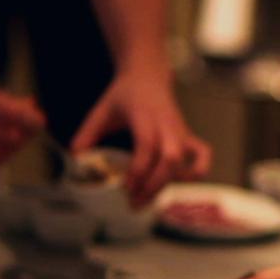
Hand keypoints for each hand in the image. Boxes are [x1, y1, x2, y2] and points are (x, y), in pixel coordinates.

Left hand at [71, 69, 209, 206]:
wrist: (148, 76)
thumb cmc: (124, 95)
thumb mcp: (101, 110)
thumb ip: (87, 133)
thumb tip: (77, 159)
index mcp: (144, 116)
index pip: (147, 145)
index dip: (139, 169)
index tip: (126, 188)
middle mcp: (166, 124)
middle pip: (170, 158)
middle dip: (154, 184)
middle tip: (135, 202)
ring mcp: (180, 131)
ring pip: (184, 161)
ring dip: (168, 184)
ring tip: (148, 200)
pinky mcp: (188, 135)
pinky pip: (202, 154)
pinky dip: (198, 171)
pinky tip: (181, 184)